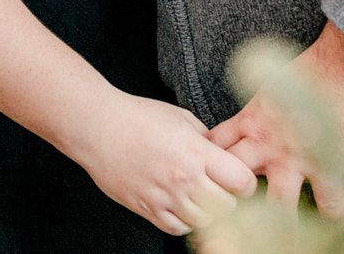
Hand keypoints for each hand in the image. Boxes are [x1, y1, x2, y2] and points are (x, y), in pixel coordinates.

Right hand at [63, 91, 257, 236]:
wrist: (97, 126)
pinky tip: (180, 205)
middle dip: (229, 198)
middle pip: (228, 205)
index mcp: (196, 151)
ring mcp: (165, 196)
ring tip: (198, 195)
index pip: (241, 180)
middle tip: (219, 188)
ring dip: (207, 211)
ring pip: (204, 221)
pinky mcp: (147, 207)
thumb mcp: (181, 117)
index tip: (238, 177)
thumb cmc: (138, 116)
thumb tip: (223, 155)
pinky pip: (178, 228)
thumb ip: (206, 139)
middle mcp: (184, 177)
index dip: (246, 181)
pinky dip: (184, 221)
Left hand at [209, 21, 343, 217]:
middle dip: (234, 200)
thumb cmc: (309, 71)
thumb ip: (254, 115)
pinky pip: (328, 200)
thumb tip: (243, 129)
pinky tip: (331, 214)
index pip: (217, 148)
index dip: (210, 166)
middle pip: (237, 180)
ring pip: (278, 203)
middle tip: (234, 219)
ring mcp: (297, 156)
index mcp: (251, 121)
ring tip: (282, 236)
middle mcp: (268, 143)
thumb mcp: (268, 90)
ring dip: (281, 222)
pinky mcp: (328, 164)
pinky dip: (331, 210)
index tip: (210, 180)